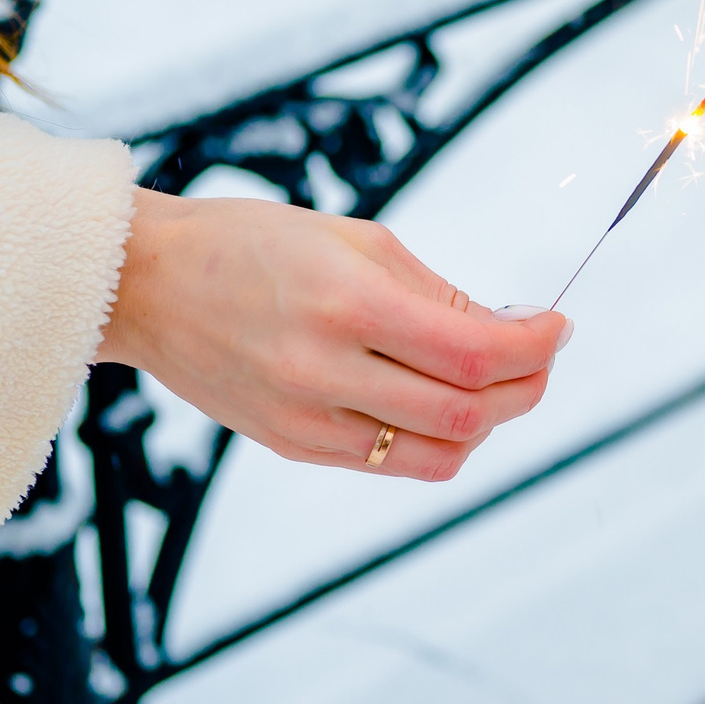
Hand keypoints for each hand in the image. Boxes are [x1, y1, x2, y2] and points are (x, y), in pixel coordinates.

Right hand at [96, 189, 566, 480]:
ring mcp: (307, 422)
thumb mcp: (355, 240)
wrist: (147, 285)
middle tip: (541, 355)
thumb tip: (509, 329)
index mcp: (348, 306)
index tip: (557, 326)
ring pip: (437, 454)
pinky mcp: (293, 447)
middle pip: (466, 413)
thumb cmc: (252, 244)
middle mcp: (327, 373)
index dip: (535, 346)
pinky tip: (439, 399)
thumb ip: (437, 293)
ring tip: (495, 380)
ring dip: (487, 422)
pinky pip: (391, 463)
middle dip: (525, 387)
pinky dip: (435, 438)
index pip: (475, 354)